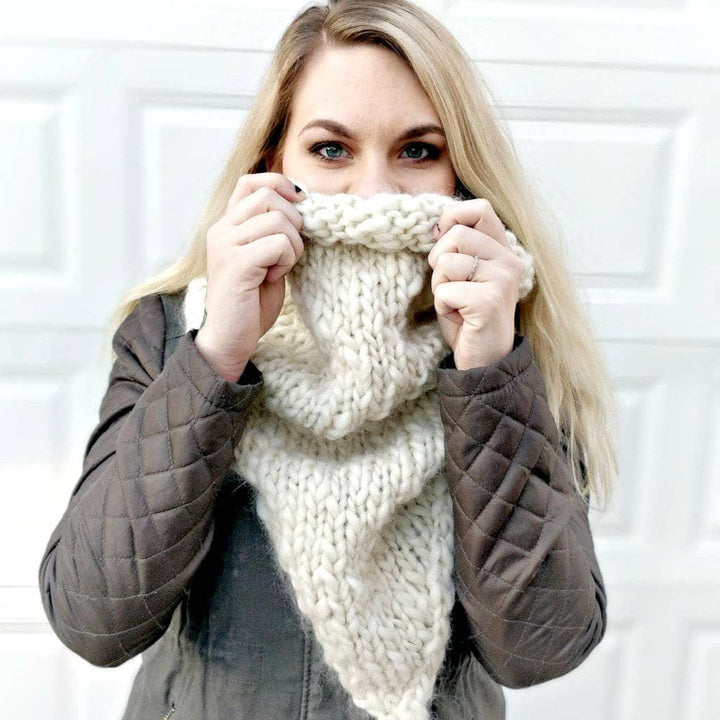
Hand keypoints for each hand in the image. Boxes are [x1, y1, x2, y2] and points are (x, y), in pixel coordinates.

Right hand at [195, 173, 304, 381]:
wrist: (230, 339)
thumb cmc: (250, 303)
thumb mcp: (264, 258)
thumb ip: (273, 231)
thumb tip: (301, 204)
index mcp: (227, 225)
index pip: (250, 182)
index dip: (279, 184)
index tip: (298, 205)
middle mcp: (222, 230)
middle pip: (269, 196)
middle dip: (292, 222)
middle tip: (288, 252)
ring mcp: (226, 244)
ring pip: (278, 220)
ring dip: (292, 246)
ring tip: (278, 268)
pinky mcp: (237, 263)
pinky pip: (279, 244)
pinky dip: (286, 261)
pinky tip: (273, 278)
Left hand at [427, 198, 523, 369]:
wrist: (485, 360)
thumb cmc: (468, 316)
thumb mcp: (463, 274)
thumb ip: (458, 248)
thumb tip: (436, 224)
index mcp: (503, 250)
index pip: (479, 209)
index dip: (452, 219)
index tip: (443, 243)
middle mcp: (508, 261)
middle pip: (455, 236)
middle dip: (439, 262)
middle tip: (450, 286)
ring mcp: (502, 280)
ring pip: (446, 263)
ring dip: (440, 287)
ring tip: (456, 304)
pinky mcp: (489, 301)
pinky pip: (445, 291)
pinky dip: (443, 307)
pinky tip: (459, 318)